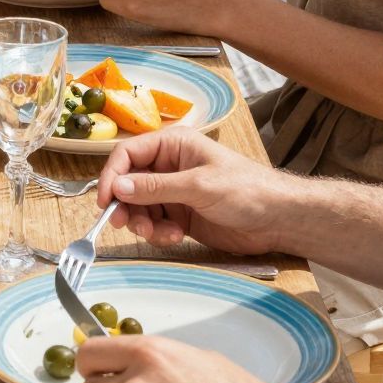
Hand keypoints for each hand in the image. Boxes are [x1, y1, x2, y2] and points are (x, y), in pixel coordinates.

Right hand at [97, 130, 296, 250]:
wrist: (277, 219)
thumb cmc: (246, 190)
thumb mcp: (199, 185)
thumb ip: (156, 187)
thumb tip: (118, 186)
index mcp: (173, 145)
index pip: (128, 155)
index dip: (112, 176)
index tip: (104, 201)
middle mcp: (169, 166)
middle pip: (129, 183)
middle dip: (126, 205)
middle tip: (125, 224)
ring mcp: (174, 192)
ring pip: (139, 207)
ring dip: (142, 223)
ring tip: (158, 234)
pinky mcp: (181, 215)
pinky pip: (155, 223)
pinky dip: (158, 233)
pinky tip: (174, 237)